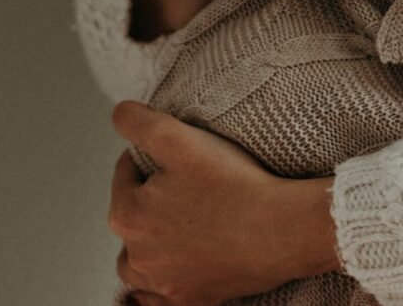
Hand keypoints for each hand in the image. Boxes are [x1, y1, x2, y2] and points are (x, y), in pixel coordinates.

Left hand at [108, 102, 338, 305]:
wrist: (285, 230)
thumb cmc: (236, 185)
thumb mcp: (181, 139)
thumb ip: (140, 123)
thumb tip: (117, 115)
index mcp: (127, 216)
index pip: (126, 174)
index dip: (152, 159)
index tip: (181, 157)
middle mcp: (137, 257)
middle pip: (134, 217)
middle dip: (152, 200)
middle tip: (190, 185)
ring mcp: (164, 284)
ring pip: (142, 261)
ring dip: (153, 243)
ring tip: (184, 224)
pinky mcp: (191, 301)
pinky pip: (163, 296)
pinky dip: (167, 281)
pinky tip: (182, 265)